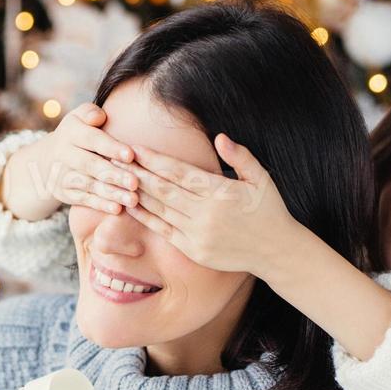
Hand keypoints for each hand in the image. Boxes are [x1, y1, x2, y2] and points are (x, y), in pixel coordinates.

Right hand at [0, 103, 139, 220]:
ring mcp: (62, 175)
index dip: (111, 147)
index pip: (92, 139)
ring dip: (111, 193)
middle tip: (135, 183)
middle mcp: (63, 153)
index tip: (130, 155)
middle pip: (90, 165)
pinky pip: (83, 200)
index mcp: (71, 132)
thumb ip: (90, 113)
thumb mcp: (80, 117)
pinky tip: (117, 209)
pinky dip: (100, 205)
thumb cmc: (77, 134)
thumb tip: (99, 117)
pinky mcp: (63, 193)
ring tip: (132, 199)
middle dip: (113, 174)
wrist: (47, 159)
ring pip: (88, 185)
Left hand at [120, 133, 299, 277]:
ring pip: (159, 210)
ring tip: (117, 179)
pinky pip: (163, 231)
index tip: (134, 148)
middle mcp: (205, 214)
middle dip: (136, 173)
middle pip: (162, 189)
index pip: (178, 172)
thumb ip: (240, 156)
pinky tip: (129, 206)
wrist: (276, 252)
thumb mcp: (261, 178)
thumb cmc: (269, 210)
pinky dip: (145, 218)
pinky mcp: (193, 250)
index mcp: (220, 192)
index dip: (153, 160)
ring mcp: (197, 234)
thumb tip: (220, 137)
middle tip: (114, 159)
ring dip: (136, 194)